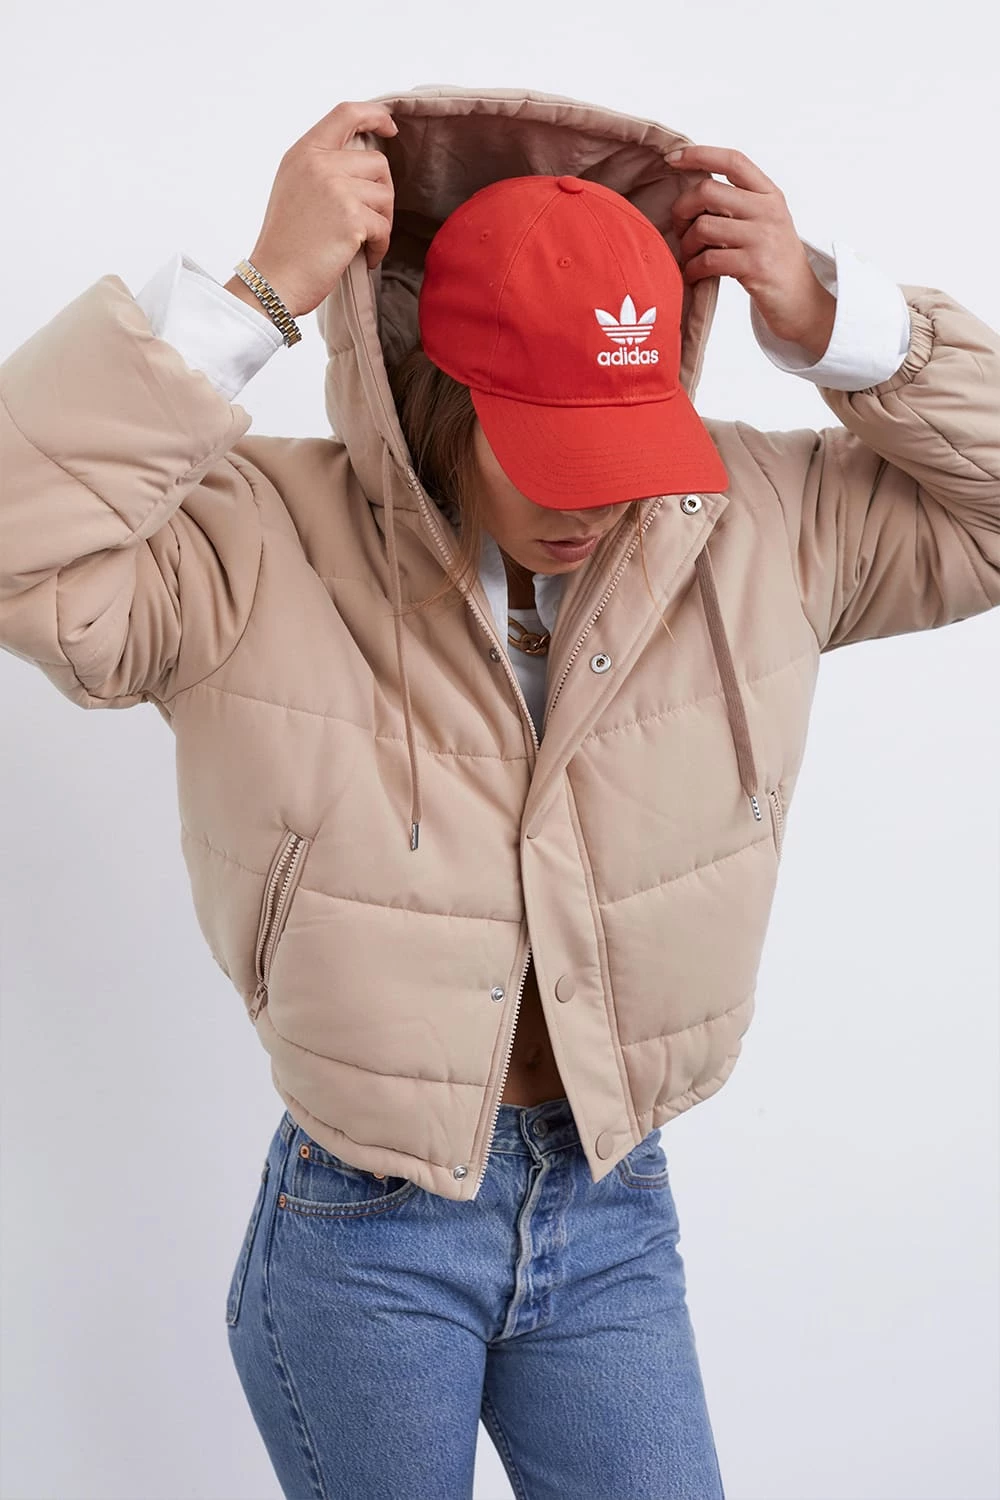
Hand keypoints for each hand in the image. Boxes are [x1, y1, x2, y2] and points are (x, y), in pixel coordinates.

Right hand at [231, 100, 397, 320]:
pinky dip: (380, 246)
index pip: (346, 113)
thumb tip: (363, 160)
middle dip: (381, 195)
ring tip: (362, 243)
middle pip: (378, 163)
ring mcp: (335, 188)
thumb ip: (322, 167)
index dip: (375, 114)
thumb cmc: (286, 243)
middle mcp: (318, 163)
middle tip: (369, 223)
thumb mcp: (294, 188)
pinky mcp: (351, 218)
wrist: (273, 279)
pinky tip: (364, 258)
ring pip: (385, 195)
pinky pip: (384, 226)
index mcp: (303, 152)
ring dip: (382, 223)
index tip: (390, 126)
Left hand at [667, 146, 835, 359]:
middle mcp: (768, 211)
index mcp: (769, 194)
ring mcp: (763, 238)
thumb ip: (737, 204)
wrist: (801, 302)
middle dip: (683, 210)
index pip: (732, 161)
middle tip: (680, 230)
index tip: (672, 159)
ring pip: (703, 226)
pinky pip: (707, 260)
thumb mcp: (764, 223)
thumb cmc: (774, 263)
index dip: (698, 155)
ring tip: (690, 258)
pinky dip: (693, 269)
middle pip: (708, 191)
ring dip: (687, 245)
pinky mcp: (755, 267)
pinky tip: (694, 275)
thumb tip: (691, 192)